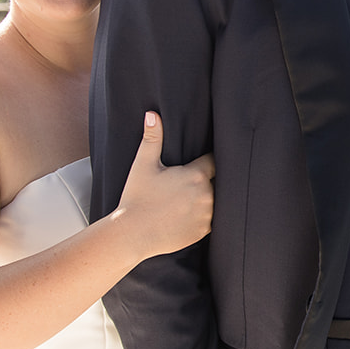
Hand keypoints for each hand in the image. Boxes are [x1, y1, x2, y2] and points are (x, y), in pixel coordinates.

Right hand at [116, 111, 215, 257]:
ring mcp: (207, 214)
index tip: (207, 159)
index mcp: (196, 175)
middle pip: (217, 181)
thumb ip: (152, 138)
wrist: (131, 234)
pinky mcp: (204, 231)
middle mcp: (207, 194)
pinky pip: (211, 219)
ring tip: (192, 197)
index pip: (214, 161)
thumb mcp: (142, 165)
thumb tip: (152, 114)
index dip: (210, 159)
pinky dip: (204, 216)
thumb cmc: (136, 198)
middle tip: (194, 181)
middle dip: (209, 179)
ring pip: (216, 201)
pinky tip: (189, 214)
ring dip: (209, 198)